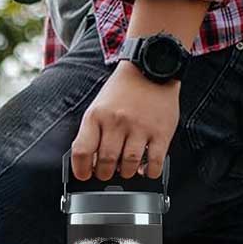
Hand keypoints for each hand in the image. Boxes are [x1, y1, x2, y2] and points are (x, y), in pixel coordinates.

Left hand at [70, 60, 178, 181]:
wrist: (151, 68)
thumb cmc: (122, 91)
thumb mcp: (98, 107)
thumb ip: (92, 132)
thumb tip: (89, 163)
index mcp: (97, 116)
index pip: (82, 151)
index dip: (81, 169)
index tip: (85, 175)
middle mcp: (117, 122)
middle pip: (106, 162)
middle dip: (104, 174)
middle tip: (107, 173)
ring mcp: (140, 127)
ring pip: (129, 165)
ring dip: (126, 173)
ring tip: (126, 169)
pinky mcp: (161, 132)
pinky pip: (154, 162)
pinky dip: (149, 172)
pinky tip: (146, 169)